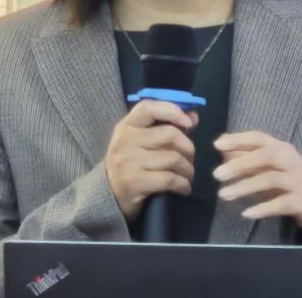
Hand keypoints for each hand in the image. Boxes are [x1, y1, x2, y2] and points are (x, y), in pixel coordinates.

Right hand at [105, 100, 198, 219]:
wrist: (108, 194)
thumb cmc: (130, 162)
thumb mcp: (141, 140)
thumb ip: (166, 126)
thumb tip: (193, 117)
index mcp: (127, 125)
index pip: (149, 108)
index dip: (172, 111)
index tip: (189, 123)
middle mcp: (126, 140)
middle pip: (170, 135)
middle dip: (188, 148)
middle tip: (189, 159)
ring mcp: (129, 162)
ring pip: (174, 159)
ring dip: (188, 169)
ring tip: (187, 175)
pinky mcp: (135, 183)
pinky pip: (170, 179)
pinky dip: (183, 184)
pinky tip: (184, 187)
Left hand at [213, 131, 301, 239]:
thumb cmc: (290, 180)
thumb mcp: (272, 167)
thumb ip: (249, 158)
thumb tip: (223, 151)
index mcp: (282, 148)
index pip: (259, 138)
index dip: (238, 139)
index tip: (217, 144)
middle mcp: (291, 160)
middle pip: (265, 156)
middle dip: (239, 164)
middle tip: (217, 175)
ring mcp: (298, 180)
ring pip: (270, 179)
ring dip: (245, 187)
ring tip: (224, 195)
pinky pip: (280, 203)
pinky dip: (263, 208)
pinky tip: (246, 213)